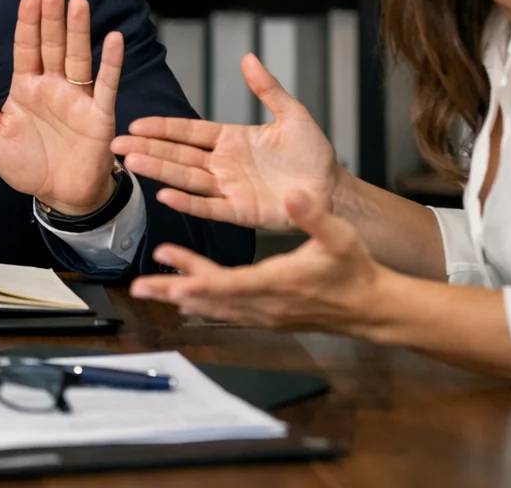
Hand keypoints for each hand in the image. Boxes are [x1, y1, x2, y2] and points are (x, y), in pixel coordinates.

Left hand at [0, 0, 121, 215]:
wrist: (59, 196)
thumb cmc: (27, 164)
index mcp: (27, 87)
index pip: (27, 47)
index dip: (28, 22)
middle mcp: (54, 86)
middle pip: (53, 44)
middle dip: (53, 17)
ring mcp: (78, 98)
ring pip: (79, 57)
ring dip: (79, 30)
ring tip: (78, 3)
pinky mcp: (99, 114)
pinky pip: (106, 85)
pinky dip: (111, 63)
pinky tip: (113, 39)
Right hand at [114, 53, 339, 231]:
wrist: (334, 191)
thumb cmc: (314, 155)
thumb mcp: (292, 115)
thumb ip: (268, 89)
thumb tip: (247, 58)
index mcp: (231, 139)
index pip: (189, 131)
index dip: (163, 128)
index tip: (136, 122)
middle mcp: (223, 164)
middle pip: (178, 154)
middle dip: (147, 148)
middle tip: (117, 143)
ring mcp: (229, 188)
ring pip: (186, 178)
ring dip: (158, 170)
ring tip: (131, 162)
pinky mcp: (240, 212)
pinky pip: (209, 207)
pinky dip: (187, 202)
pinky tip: (164, 195)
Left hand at [129, 188, 387, 334]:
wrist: (371, 308)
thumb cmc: (355, 271)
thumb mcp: (338, 236)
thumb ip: (313, 215)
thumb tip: (293, 193)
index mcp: (278, 282)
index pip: (230, 283)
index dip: (199, 278)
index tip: (172, 277)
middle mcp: (265, 304)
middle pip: (210, 300)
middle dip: (173, 292)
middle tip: (139, 287)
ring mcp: (264, 315)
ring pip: (213, 307)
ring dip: (181, 297)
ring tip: (149, 289)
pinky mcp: (266, 317)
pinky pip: (225, 310)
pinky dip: (202, 302)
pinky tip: (184, 296)